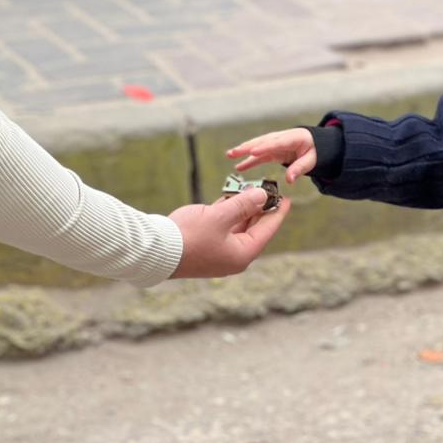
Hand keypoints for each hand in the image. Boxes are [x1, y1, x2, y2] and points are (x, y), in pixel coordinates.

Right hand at [168, 188, 290, 277]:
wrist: (155, 250)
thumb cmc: (189, 236)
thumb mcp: (220, 217)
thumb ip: (243, 204)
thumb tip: (262, 195)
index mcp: (242, 254)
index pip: (267, 230)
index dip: (277, 211)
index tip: (286, 197)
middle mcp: (233, 255)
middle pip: (254, 227)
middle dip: (259, 206)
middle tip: (267, 187)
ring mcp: (219, 250)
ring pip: (238, 225)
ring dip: (242, 207)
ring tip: (250, 187)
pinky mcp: (206, 244)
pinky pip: (223, 225)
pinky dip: (228, 211)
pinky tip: (231, 196)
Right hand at [226, 127, 315, 184]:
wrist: (313, 142)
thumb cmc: (313, 150)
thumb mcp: (311, 160)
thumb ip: (299, 168)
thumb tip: (289, 180)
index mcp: (293, 138)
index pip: (277, 142)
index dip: (265, 147)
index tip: (253, 151)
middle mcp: (281, 138)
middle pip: (262, 142)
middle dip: (248, 146)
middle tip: (235, 152)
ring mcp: (274, 143)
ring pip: (257, 146)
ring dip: (244, 150)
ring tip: (230, 155)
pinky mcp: (271, 150)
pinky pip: (258, 155)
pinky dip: (249, 160)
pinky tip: (238, 167)